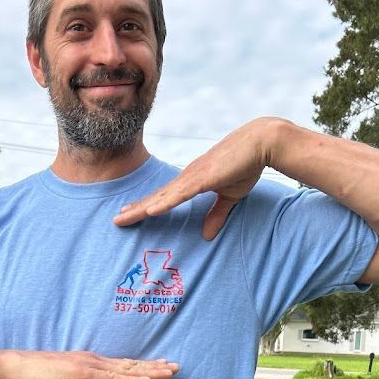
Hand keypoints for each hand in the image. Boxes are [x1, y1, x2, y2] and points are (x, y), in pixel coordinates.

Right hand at [4, 350, 178, 378]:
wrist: (17, 371)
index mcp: (93, 367)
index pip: (124, 369)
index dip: (144, 369)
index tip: (163, 369)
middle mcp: (96, 362)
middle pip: (131, 366)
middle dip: (155, 367)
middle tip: (177, 368)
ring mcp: (91, 365)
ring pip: (127, 370)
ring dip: (150, 371)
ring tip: (170, 372)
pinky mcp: (84, 372)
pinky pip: (113, 378)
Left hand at [113, 118, 281, 239]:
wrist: (261, 142)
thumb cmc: (246, 164)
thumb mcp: (230, 196)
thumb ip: (217, 214)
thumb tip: (206, 236)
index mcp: (193, 180)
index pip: (165, 196)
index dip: (147, 205)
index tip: (131, 213)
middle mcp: (188, 177)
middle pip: (157, 196)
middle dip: (136, 208)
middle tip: (117, 219)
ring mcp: (194, 176)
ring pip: (162, 197)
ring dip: (142, 208)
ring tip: (123, 217)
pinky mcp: (204, 178)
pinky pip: (180, 194)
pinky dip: (164, 203)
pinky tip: (149, 210)